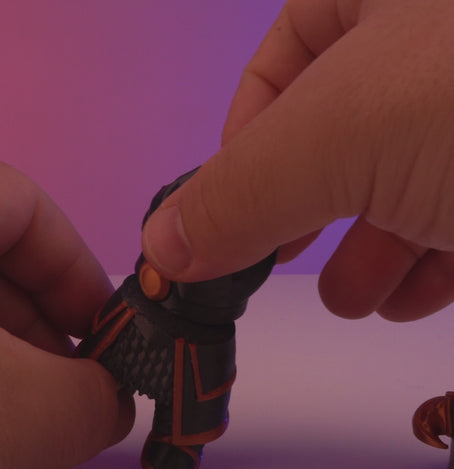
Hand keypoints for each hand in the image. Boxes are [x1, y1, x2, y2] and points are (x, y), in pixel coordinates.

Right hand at [142, 0, 453, 320]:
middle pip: (337, 137)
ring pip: (396, 186)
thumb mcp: (343, 135)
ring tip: (353, 297)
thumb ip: (242, 193)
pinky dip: (420, 268)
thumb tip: (161, 247)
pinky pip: (450, 220)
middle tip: (277, 259)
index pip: (286, 57)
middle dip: (303, 213)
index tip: (236, 206)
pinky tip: (404, 299)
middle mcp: (431, 50)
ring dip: (363, 256)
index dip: (247, 136)